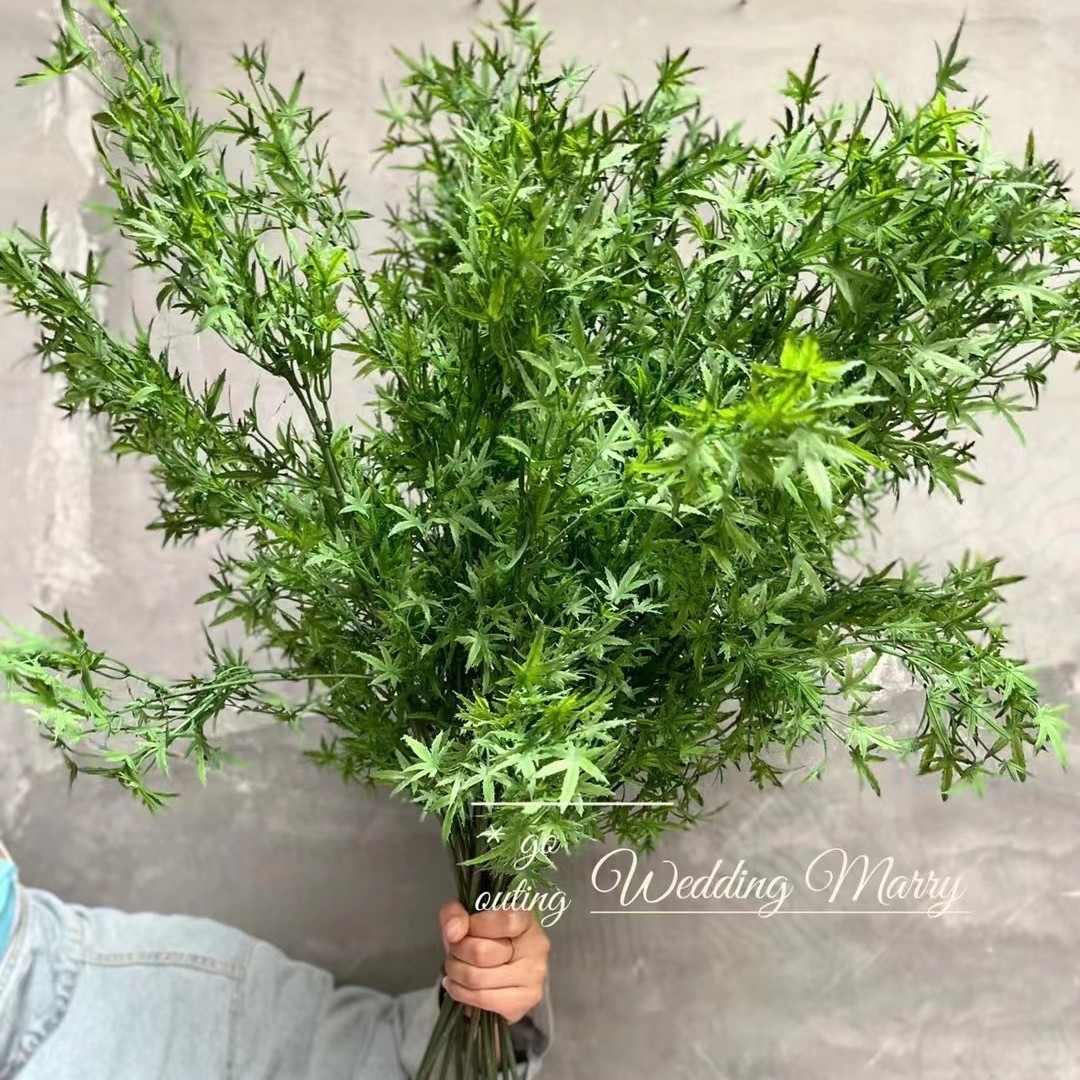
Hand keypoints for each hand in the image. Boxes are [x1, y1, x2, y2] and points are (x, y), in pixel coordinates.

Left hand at [438, 899, 548, 1023]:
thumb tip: (453, 933)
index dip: (476, 926)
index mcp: (526, 919)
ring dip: (455, 974)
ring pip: (478, 979)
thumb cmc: (483, 934)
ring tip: (454, 968)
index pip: (505, 921)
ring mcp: (532, 979)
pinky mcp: (522, 1003)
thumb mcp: (465, 914)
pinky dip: (460, 993)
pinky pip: (482, 1000)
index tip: (462, 930)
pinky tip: (458, 985)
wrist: (497, 963)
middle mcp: (536, 948)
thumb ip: (455, 914)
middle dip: (457, 952)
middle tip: (454, 951)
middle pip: (482, 952)